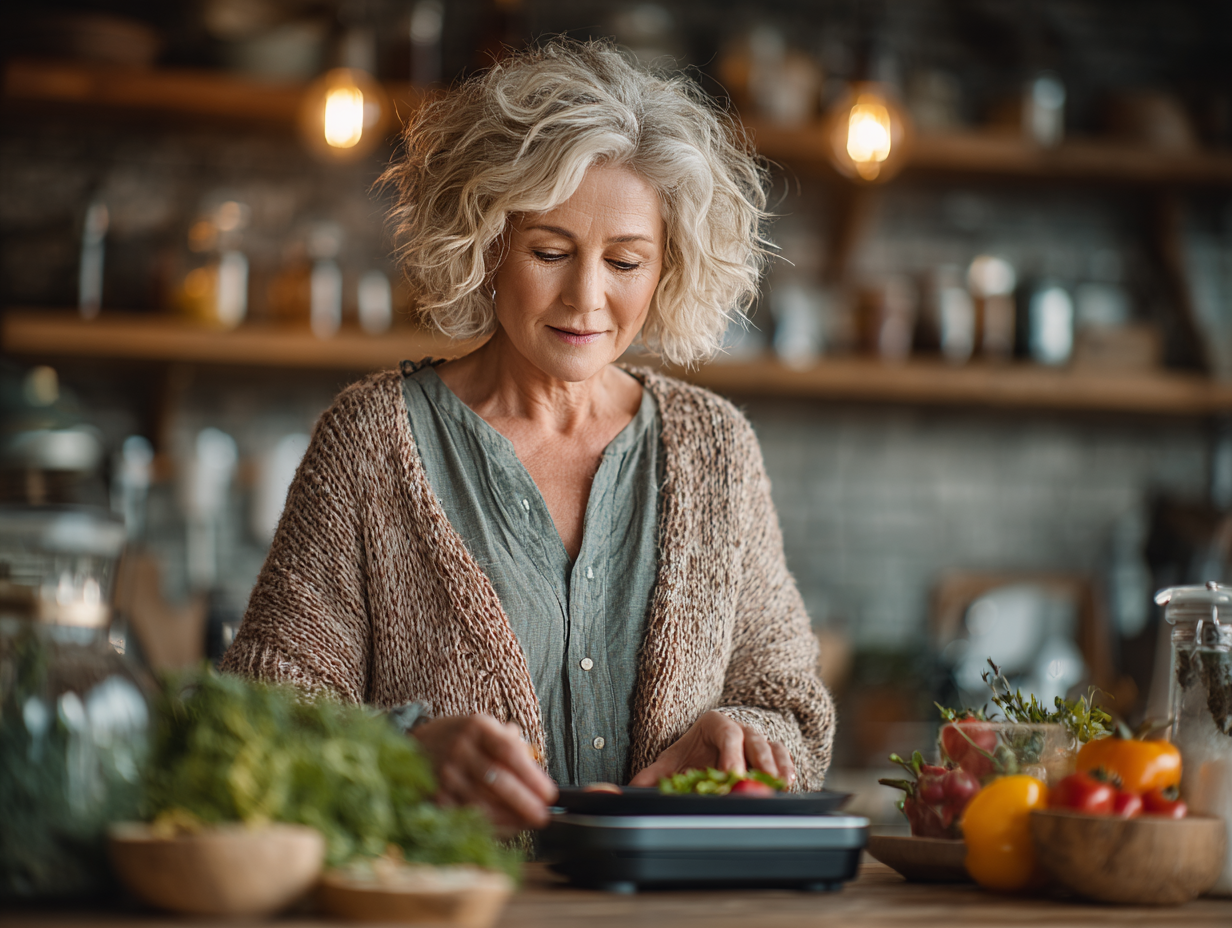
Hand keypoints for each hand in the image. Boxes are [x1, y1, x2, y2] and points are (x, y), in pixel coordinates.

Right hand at [411, 713, 557, 831]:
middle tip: (543, 815)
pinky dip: (488, 825)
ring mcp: (445, 774)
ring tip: (527, 823)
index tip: (549, 793)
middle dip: (524, 802)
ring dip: (509, 818)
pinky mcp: (435, 796)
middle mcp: (459, 749)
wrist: (416, 745)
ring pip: (481, 802)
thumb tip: (536, 765)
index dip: (531, 775)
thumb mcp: (484, 729)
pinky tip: (505, 828)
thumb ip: (510, 743)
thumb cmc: (460, 738)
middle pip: (497, 780)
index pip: (508, 752)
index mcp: (477, 727)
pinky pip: (466, 815)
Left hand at [628, 710, 795, 787]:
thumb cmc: (692, 753)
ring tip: (781, 785)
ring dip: (778, 767)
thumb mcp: (673, 761)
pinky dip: (787, 768)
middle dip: (758, 763)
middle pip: (753, 740)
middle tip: (759, 784)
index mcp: (715, 724)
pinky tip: (789, 784)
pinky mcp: (772, 752)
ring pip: (772, 747)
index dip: (731, 755)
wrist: (710, 745)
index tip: (732, 775)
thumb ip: (654, 774)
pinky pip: (784, 756)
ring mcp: (758, 739)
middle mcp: (740, 727)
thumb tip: (632, 788)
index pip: (727, 734)